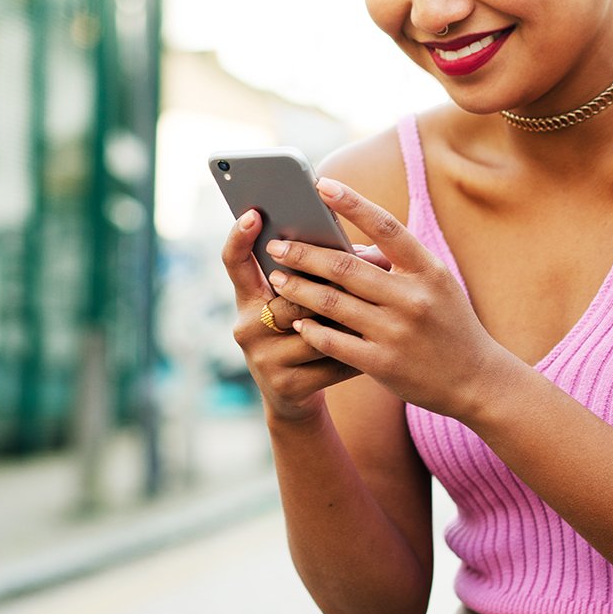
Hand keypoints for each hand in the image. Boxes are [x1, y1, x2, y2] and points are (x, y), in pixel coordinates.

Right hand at [220, 209, 360, 423]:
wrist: (294, 400)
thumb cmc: (307, 335)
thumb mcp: (299, 305)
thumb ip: (317, 276)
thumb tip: (362, 253)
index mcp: (248, 299)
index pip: (234, 262)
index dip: (238, 237)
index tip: (254, 213)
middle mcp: (246, 327)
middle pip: (290, 293)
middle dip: (328, 285)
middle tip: (359, 275)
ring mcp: (263, 359)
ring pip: (315, 327)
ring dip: (349, 317)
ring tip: (377, 307)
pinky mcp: (285, 386)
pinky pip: (331, 360)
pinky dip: (358, 350)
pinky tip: (378, 344)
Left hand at [264, 178, 512, 420]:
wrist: (478, 380)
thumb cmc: (450, 324)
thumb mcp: (436, 285)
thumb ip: (398, 264)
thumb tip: (347, 244)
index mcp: (428, 270)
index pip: (386, 227)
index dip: (352, 203)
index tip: (321, 184)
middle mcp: (413, 298)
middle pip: (345, 267)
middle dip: (304, 254)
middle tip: (276, 245)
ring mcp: (397, 332)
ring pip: (333, 303)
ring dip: (298, 289)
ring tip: (277, 279)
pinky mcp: (383, 364)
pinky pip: (335, 342)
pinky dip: (311, 329)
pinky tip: (297, 321)